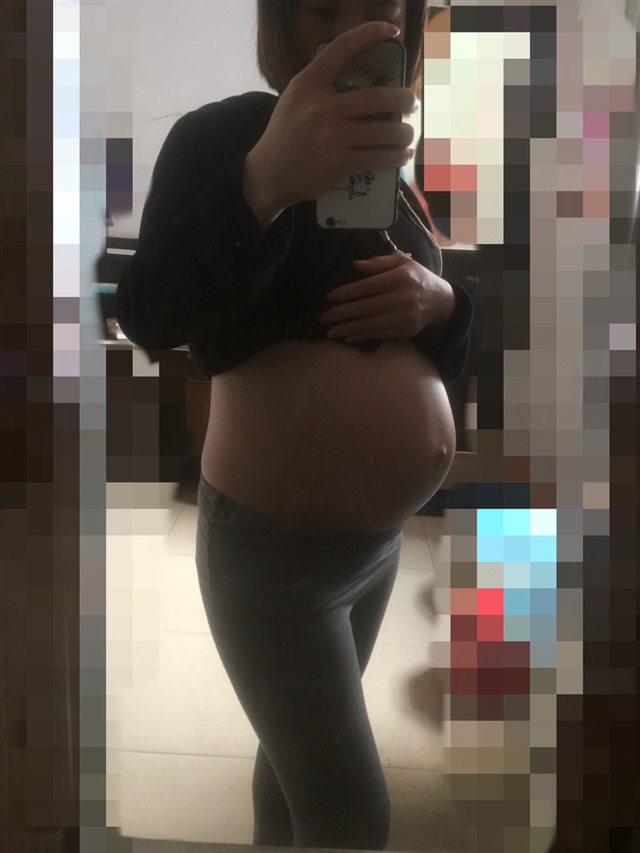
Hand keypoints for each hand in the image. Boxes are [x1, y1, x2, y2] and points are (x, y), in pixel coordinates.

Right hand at [242, 21, 417, 228]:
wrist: (268, 174)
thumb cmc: (285, 135)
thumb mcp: (295, 99)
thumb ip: (321, 86)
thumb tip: (359, 79)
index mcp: (309, 84)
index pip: (343, 48)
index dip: (371, 34)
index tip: (392, 31)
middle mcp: (323, 107)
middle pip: (379, 97)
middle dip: (405, 100)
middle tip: (411, 103)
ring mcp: (333, 137)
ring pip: (385, 131)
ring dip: (404, 133)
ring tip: (407, 134)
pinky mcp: (339, 164)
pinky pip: (378, 157)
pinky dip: (396, 156)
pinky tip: (402, 155)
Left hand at [319, 253, 455, 342]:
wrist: (440, 301)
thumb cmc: (416, 278)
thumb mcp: (402, 263)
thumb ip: (379, 263)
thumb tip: (355, 265)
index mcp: (401, 278)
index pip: (369, 286)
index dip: (347, 292)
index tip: (329, 297)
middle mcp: (404, 298)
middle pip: (367, 307)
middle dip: (342, 313)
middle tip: (324, 317)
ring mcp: (405, 317)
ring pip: (371, 324)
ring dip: (348, 328)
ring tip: (330, 331)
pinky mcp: (406, 330)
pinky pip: (379, 334)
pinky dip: (362, 336)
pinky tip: (348, 336)